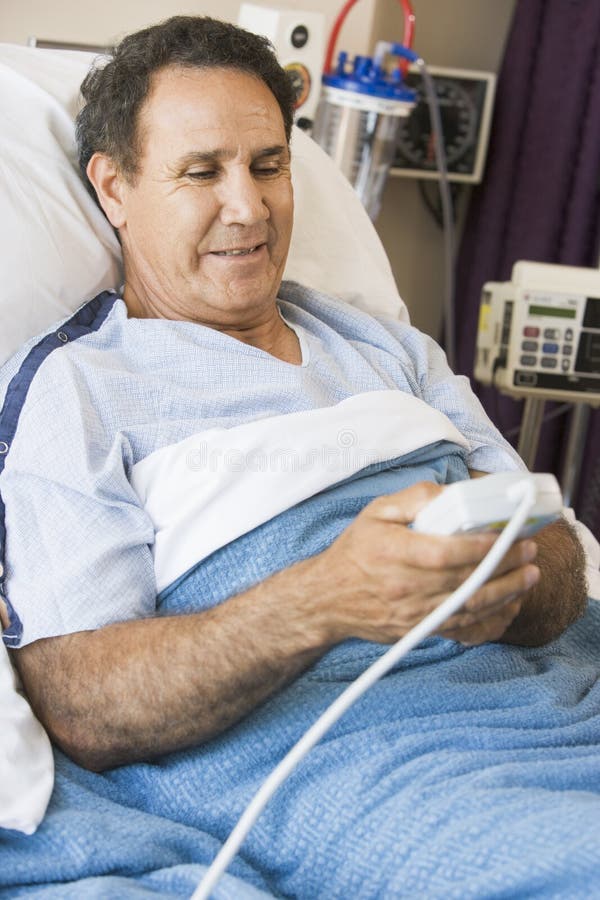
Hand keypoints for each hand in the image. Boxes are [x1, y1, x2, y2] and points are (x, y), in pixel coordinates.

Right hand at [313, 481, 539, 646]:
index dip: (479, 547)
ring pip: (469, 606)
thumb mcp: (376, 513)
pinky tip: (509, 605)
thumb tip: (450, 493)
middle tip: (528, 552)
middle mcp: (405, 587)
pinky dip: (490, 619)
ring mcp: (413, 613)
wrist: (328, 599)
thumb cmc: (354, 552)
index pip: (444, 553)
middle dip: (504, 566)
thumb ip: (414, 499)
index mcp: (393, 554)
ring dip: (505, 593)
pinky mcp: (419, 630)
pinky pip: (462, 628)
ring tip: (529, 576)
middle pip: (464, 580)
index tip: (504, 537)